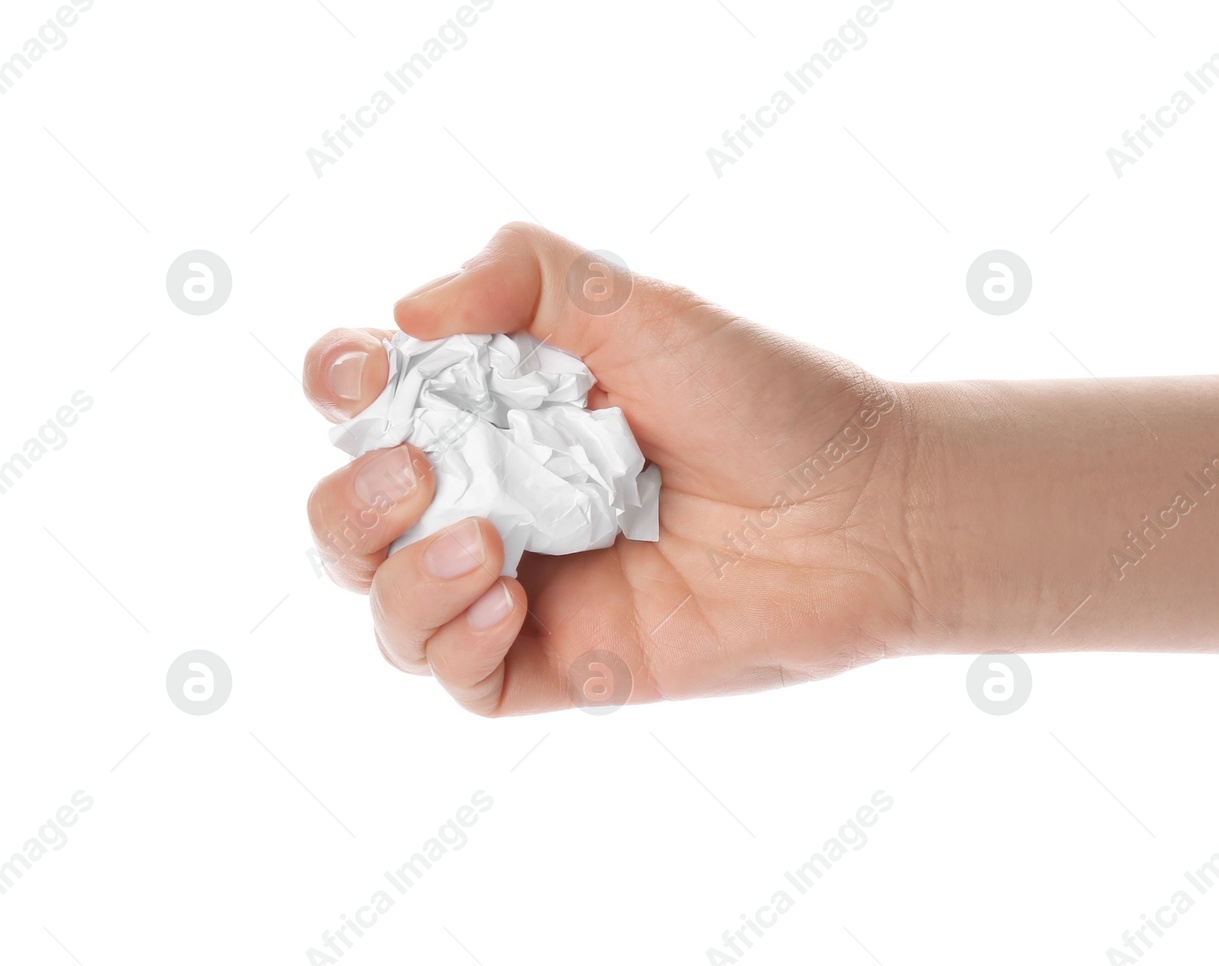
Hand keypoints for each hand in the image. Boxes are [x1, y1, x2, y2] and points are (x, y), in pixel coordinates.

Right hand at [304, 223, 918, 714]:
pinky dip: (453, 642)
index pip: (371, 402)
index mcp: (505, 407)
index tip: (361, 372)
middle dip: (352, 497)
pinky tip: (508, 600)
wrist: (864, 508)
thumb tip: (404, 315)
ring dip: (400, 575)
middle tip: (418, 473)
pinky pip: (460, 680)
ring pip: (388, 605)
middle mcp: (502, 496)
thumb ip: (524, 275)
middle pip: (353, 515)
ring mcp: (531, 584)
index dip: (340, 385)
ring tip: (486, 543)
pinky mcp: (568, 661)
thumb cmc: (766, 399)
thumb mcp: (640, 307)